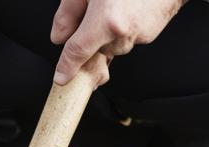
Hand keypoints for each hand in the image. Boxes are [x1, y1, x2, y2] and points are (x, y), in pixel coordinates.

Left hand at [51, 0, 188, 84]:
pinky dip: (123, 27)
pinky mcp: (149, 34)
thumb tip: (59, 37)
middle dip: (90, 38)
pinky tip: (127, 6)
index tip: (61, 77)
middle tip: (93, 12)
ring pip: (112, 45)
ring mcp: (138, 34)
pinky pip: (128, 37)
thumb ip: (68, 12)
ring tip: (115, 4)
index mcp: (106, 20)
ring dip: (107, 32)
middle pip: (95, 49)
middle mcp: (123, 32)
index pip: (78, 52)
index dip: (66, 66)